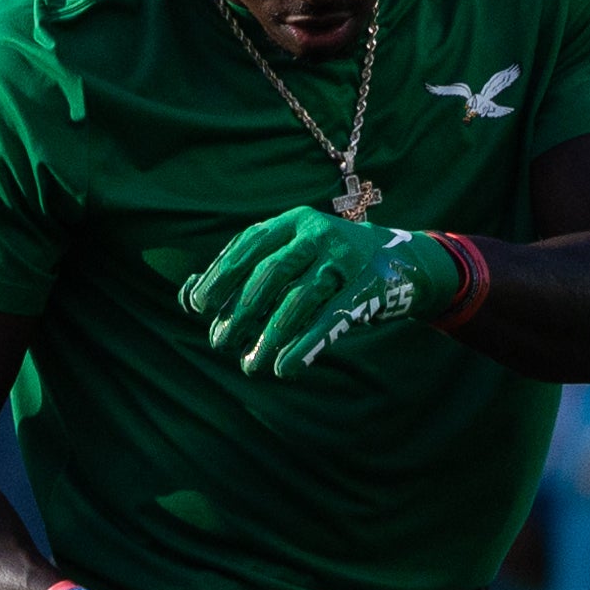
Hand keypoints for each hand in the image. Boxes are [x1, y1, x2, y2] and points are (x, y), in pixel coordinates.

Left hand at [183, 206, 462, 377]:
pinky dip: (305, 346)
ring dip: (270, 336)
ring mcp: (345, 258)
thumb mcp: (294, 255)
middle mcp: (318, 233)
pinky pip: (331, 320)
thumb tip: (187, 298)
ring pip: (298, 300)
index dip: (221, 274)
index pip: (248, 244)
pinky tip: (285, 368)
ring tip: (250, 366)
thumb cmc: (329, 265)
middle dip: (241, 310)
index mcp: (293, 221)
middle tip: (220, 342)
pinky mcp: (368, 288)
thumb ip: (249, 272)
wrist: (402, 262)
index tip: (200, 306)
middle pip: (271, 272)